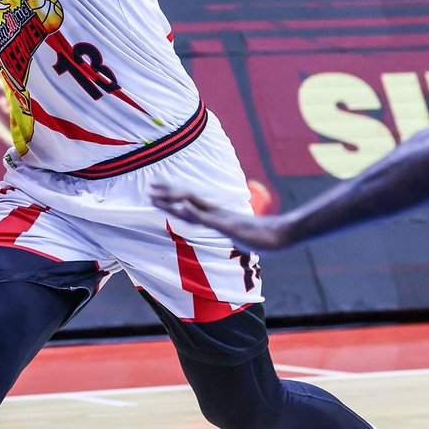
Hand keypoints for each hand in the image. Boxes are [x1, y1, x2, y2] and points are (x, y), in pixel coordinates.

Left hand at [148, 179, 293, 251]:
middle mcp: (215, 213)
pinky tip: (182, 207)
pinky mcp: (227, 225)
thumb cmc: (263, 237)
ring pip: (191, 206)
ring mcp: (220, 217)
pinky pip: (208, 218)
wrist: (280, 236)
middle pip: (186, 200)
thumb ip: (232, 236)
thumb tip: (231, 241)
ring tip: (154, 194)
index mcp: (216, 215)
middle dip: (166, 194)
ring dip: (172, 200)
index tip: (157, 192)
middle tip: (148, 187)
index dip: (173, 197)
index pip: (190, 203)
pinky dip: (194, 212)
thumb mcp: (239, 237)